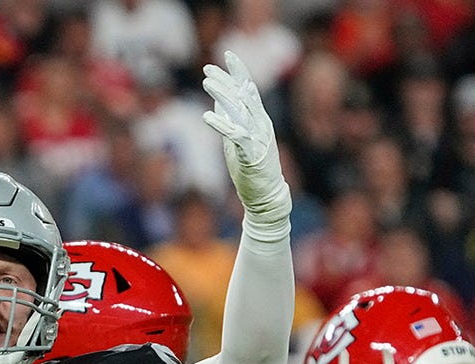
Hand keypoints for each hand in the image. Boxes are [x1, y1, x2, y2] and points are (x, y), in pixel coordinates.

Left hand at [202, 51, 290, 238]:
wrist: (267, 197)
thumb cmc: (251, 171)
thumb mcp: (237, 140)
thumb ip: (231, 120)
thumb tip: (220, 101)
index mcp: (259, 120)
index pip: (249, 89)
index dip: (238, 71)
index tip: (227, 54)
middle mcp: (261, 124)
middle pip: (243, 96)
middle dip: (225, 80)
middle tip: (207, 68)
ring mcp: (259, 138)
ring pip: (240, 111)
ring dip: (223, 96)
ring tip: (207, 83)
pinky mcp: (253, 154)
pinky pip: (236, 135)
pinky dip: (221, 125)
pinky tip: (207, 116)